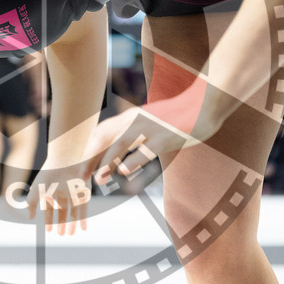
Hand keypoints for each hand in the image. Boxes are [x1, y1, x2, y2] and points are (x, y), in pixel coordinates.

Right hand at [27, 161, 91, 236]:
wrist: (66, 162)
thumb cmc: (49, 175)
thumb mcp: (36, 191)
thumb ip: (31, 204)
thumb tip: (29, 217)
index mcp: (50, 189)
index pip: (49, 208)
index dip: (49, 219)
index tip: (49, 231)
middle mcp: (62, 191)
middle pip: (62, 210)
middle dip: (61, 223)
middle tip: (60, 235)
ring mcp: (74, 192)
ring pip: (73, 210)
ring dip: (72, 223)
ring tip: (70, 235)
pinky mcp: (84, 192)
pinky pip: (84, 208)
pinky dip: (84, 218)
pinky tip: (83, 229)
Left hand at [81, 79, 215, 185]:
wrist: (203, 104)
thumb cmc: (178, 116)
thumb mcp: (152, 120)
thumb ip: (136, 130)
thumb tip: (120, 147)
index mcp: (131, 116)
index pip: (102, 131)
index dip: (88, 149)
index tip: (80, 165)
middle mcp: (136, 120)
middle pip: (105, 136)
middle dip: (90, 157)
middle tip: (81, 177)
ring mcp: (150, 128)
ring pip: (121, 143)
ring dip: (107, 161)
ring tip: (99, 179)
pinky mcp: (165, 137)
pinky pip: (146, 149)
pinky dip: (134, 160)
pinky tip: (124, 171)